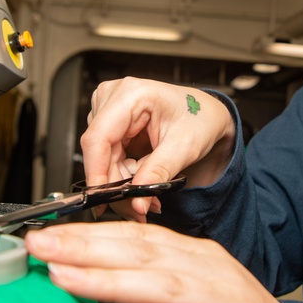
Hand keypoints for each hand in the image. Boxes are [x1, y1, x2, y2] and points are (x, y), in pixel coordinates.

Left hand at [25, 221, 302, 302]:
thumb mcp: (194, 294)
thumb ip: (153, 279)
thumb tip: (93, 270)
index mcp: (197, 257)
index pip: (136, 238)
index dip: (87, 235)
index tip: (44, 236)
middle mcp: (210, 273)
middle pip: (144, 254)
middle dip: (87, 248)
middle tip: (41, 246)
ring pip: (165, 287)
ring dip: (112, 281)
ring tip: (68, 278)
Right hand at [82, 77, 235, 220]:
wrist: (206, 115)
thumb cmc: (199, 119)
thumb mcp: (184, 148)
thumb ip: (158, 174)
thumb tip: (137, 202)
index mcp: (132, 94)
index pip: (98, 138)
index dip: (96, 173)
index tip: (103, 201)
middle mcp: (113, 97)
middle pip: (99, 153)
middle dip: (117, 186)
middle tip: (139, 208)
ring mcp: (108, 109)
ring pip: (101, 159)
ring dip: (121, 183)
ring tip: (148, 195)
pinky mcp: (110, 123)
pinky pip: (107, 158)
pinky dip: (123, 175)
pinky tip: (141, 180)